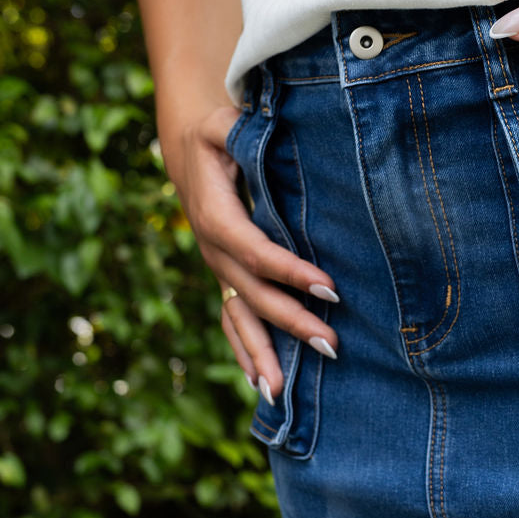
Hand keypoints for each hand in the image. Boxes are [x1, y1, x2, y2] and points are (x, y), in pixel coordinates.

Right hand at [162, 102, 339, 399]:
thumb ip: (242, 132)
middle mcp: (214, 249)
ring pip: (238, 318)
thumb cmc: (219, 135)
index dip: (288, 271)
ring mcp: (218, 270)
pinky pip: (232, 323)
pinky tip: (264, 386)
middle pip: (251, 294)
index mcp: (215, 212)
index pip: (254, 249)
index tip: (329, 288)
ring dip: (261, 355)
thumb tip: (260, 134)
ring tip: (283, 393)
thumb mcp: (226, 124)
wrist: (187, 153)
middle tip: (330, 344)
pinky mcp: (226, 280)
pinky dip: (246, 354)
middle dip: (290, 322)